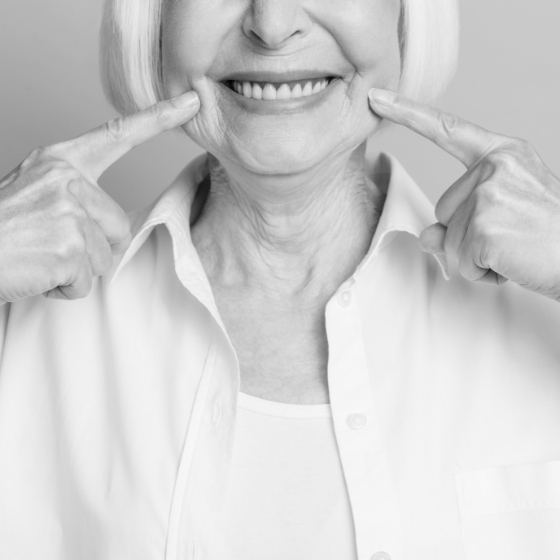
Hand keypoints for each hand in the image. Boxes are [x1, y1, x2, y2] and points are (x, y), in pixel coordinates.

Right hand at [0, 91, 199, 304]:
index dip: (159, 117)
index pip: (118, 134)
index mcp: (60, 161)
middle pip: (118, 226)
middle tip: (50, 246)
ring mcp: (69, 210)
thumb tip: (110, 226)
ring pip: (104, 257)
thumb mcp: (35, 196)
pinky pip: (86, 281)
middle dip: (93, 248)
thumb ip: (75, 198)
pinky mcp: (69, 245)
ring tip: (39, 257)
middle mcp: (67, 179)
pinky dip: (64, 288)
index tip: (191, 101)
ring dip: (75, 269)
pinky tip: (37, 273)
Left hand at [369, 88, 559, 301]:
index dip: (408, 114)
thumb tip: (425, 236)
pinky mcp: (485, 225)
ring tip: (514, 249)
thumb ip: (459, 219)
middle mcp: (494, 166)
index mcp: (502, 154)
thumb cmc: (548, 235)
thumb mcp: (502, 215)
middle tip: (511, 236)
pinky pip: (460, 261)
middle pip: (443, 209)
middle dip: (468, 234)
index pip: (447, 130)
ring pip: (449, 239)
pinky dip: (481, 272)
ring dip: (475, 255)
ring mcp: (488, 193)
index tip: (377, 97)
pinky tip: (511, 263)